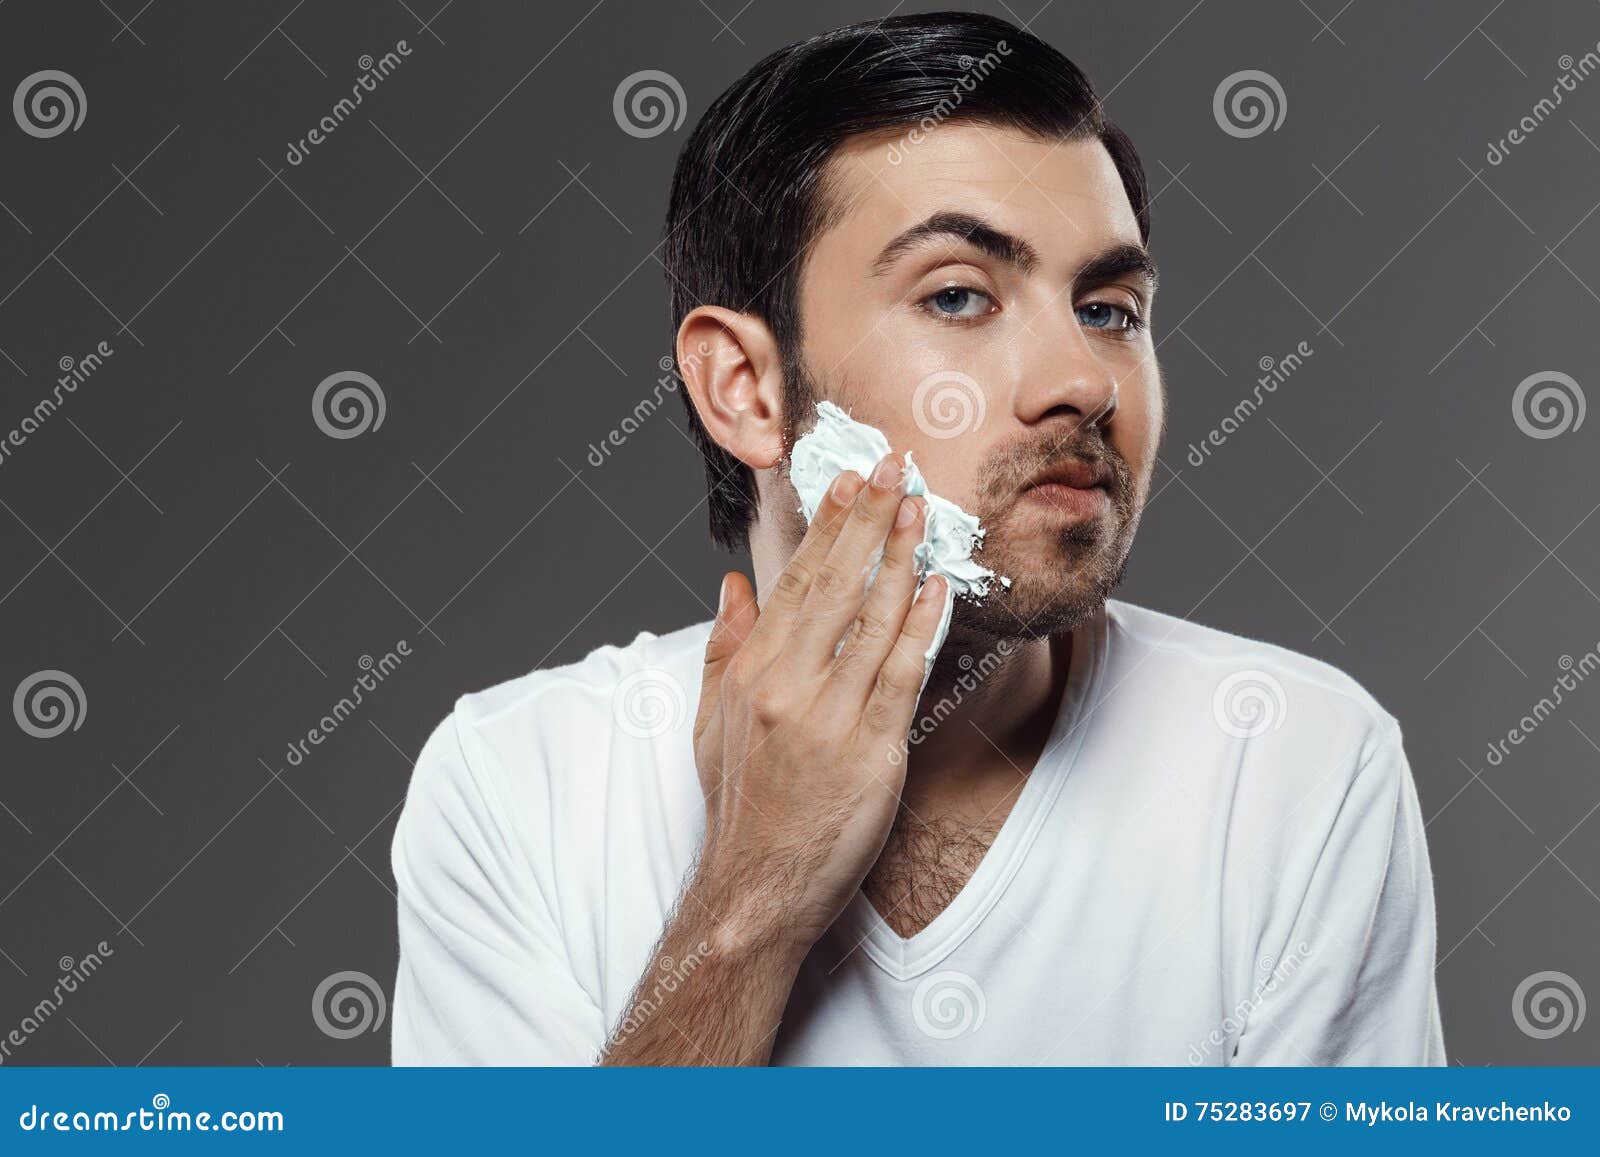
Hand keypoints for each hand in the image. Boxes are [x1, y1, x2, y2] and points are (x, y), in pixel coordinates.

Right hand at [690, 452, 947, 958]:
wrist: (754, 890)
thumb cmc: (740, 807)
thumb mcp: (710, 721)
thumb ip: (724, 646)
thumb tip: (733, 584)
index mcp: (750, 671)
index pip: (795, 580)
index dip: (828, 525)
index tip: (849, 479)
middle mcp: (786, 684)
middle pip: (835, 583)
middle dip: (869, 518)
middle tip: (896, 467)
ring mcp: (828, 716)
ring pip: (873, 619)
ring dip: (902, 556)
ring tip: (923, 508)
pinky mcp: (869, 750)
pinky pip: (903, 674)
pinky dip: (922, 625)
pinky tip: (937, 587)